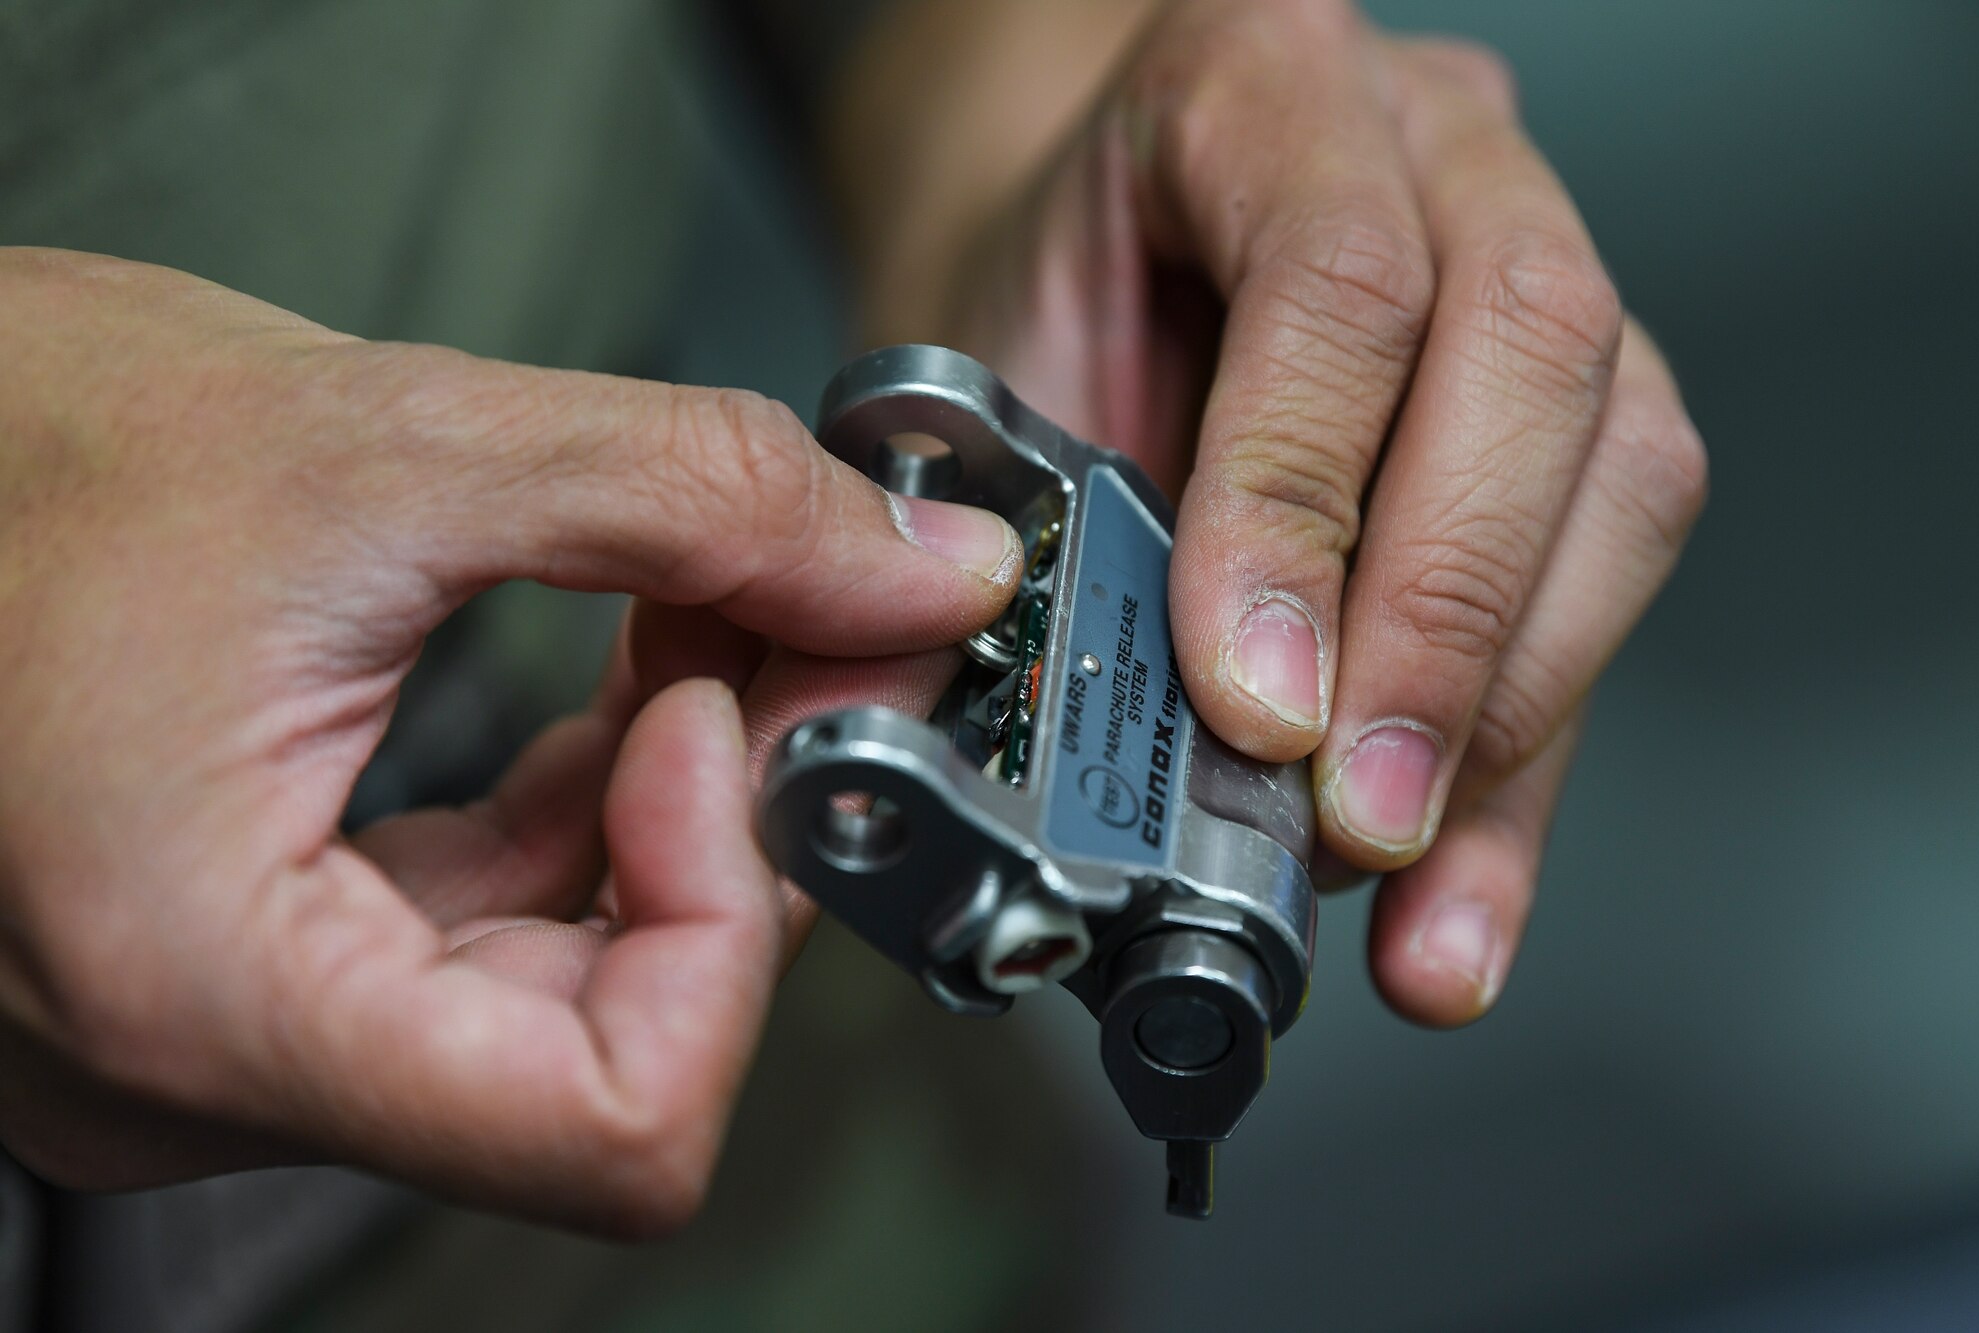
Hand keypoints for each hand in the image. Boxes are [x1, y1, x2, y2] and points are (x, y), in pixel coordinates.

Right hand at [0, 249, 1020, 1232]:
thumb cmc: (7, 437)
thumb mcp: (392, 440)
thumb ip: (702, 503)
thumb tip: (926, 570)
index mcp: (203, 989)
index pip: (611, 1127)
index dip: (733, 923)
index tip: (730, 717)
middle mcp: (207, 1063)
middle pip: (611, 1050)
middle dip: (746, 830)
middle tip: (812, 632)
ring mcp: (234, 1022)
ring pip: (568, 986)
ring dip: (684, 803)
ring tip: (723, 614)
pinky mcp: (257, 952)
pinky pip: (494, 928)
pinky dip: (597, 805)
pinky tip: (637, 663)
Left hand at [840, 0, 1706, 1024]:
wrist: (1080, 249)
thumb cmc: (1032, 301)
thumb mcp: (988, 378)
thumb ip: (1042, 531)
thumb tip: (1110, 776)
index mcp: (1259, 81)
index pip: (1334, 280)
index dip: (1300, 507)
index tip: (1253, 702)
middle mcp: (1435, 143)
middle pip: (1530, 355)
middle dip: (1442, 623)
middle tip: (1353, 814)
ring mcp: (1538, 248)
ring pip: (1622, 465)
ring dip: (1514, 714)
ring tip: (1411, 892)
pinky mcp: (1586, 392)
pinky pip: (1610, 565)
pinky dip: (1530, 756)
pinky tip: (1461, 888)